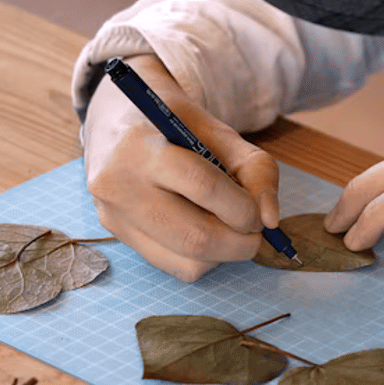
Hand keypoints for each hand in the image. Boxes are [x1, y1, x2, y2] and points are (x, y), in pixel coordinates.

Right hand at [82, 55, 279, 281]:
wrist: (116, 118)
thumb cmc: (173, 123)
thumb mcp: (218, 131)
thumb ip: (255, 169)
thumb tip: (270, 220)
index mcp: (141, 146)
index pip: (203, 187)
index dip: (242, 208)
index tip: (259, 215)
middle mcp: (117, 184)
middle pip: (194, 237)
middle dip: (240, 243)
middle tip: (255, 233)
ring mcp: (113, 214)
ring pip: (186, 261)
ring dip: (223, 255)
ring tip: (229, 230)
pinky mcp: (115, 233)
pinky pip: (172, 266)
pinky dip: (202, 259)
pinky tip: (204, 233)